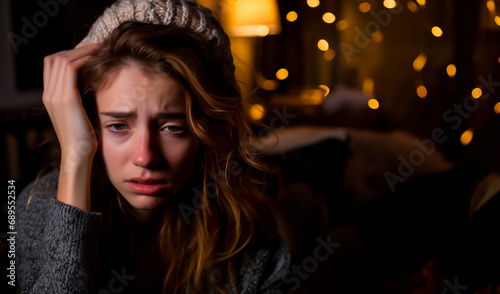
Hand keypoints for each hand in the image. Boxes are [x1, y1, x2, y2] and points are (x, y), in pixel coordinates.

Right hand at [42, 39, 100, 210]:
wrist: (79, 156)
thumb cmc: (85, 139)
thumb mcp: (80, 114)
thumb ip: (81, 99)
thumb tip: (95, 84)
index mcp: (50, 97)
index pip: (52, 64)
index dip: (70, 54)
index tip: (90, 52)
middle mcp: (49, 94)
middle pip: (55, 58)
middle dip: (76, 49)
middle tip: (97, 47)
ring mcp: (55, 96)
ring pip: (63, 59)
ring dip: (82, 51)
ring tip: (100, 50)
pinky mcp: (66, 99)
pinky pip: (72, 68)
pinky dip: (84, 60)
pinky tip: (98, 60)